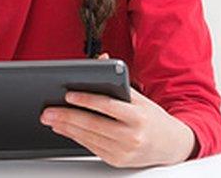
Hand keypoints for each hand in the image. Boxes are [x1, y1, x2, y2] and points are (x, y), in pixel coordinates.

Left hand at [40, 55, 195, 166]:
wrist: (173, 146)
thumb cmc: (152, 118)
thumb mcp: (140, 98)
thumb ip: (117, 81)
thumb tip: (101, 59)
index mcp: (138, 117)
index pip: (108, 106)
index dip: (86, 100)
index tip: (68, 95)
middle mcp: (132, 136)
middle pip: (93, 124)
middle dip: (66, 117)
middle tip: (48, 111)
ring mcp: (124, 151)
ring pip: (88, 138)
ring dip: (66, 128)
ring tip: (50, 119)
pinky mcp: (117, 161)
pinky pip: (91, 147)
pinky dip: (75, 137)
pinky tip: (64, 129)